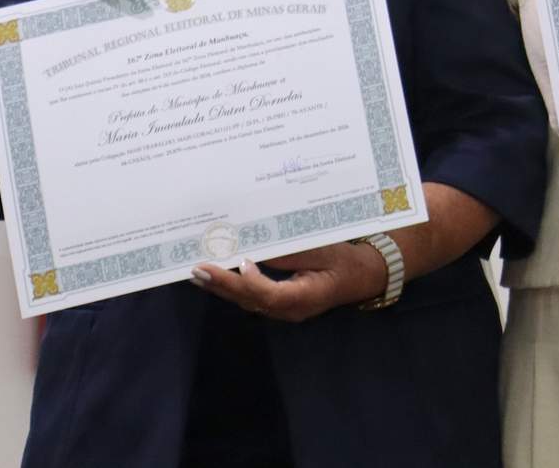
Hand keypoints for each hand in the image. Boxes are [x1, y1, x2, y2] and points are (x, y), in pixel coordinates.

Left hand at [189, 242, 386, 322]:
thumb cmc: (344, 261)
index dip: (253, 281)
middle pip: (252, 300)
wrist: (359, 277)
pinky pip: (252, 297)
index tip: (241, 262)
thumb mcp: (323, 250)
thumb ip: (292, 253)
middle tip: (199, 270)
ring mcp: (283, 310)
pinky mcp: (278, 304)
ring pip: (248, 301)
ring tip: (198, 272)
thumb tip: (260, 248)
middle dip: (223, 286)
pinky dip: (233, 286)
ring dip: (222, 287)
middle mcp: (290, 309)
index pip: (273, 295)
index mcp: (307, 297)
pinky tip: (217, 276)